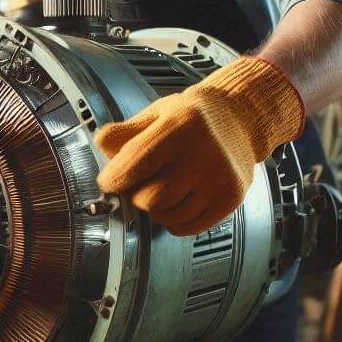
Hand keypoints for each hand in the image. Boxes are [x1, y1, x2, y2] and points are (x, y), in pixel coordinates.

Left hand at [95, 56, 304, 235]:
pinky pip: (187, 228)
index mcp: (180, 125)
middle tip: (143, 181)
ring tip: (165, 187)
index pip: (134, 164)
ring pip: (166, 217)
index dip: (113, 178)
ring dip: (156, 208)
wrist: (239, 120)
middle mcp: (203, 155)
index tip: (109, 180)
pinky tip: (180, 199)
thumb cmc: (192, 118)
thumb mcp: (156, 113)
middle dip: (136, 193)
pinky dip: (175, 220)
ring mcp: (219, 180)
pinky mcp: (229, 200)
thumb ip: (125, 132)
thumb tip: (102, 147)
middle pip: (148, 199)